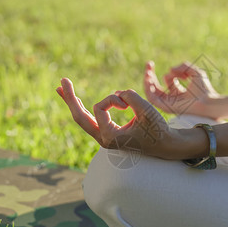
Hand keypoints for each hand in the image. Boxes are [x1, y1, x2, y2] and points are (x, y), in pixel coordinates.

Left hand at [56, 78, 177, 158]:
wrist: (166, 145)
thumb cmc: (158, 130)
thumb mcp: (147, 110)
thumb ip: (131, 97)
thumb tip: (119, 93)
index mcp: (110, 137)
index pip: (99, 108)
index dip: (112, 99)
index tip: (127, 103)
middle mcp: (104, 139)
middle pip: (79, 117)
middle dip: (70, 99)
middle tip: (62, 81)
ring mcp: (105, 137)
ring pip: (82, 118)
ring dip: (73, 102)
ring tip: (62, 88)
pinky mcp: (109, 133)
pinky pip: (90, 119)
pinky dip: (83, 107)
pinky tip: (76, 99)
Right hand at [144, 61, 219, 119]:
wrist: (207, 101)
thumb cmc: (204, 88)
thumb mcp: (194, 72)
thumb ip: (183, 66)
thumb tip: (170, 69)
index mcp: (179, 91)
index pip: (167, 80)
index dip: (168, 72)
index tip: (170, 67)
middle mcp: (172, 97)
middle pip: (155, 86)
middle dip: (150, 74)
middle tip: (149, 64)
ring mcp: (168, 103)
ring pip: (151, 92)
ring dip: (147, 81)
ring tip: (148, 71)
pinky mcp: (165, 107)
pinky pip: (152, 99)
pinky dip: (148, 90)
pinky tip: (148, 80)